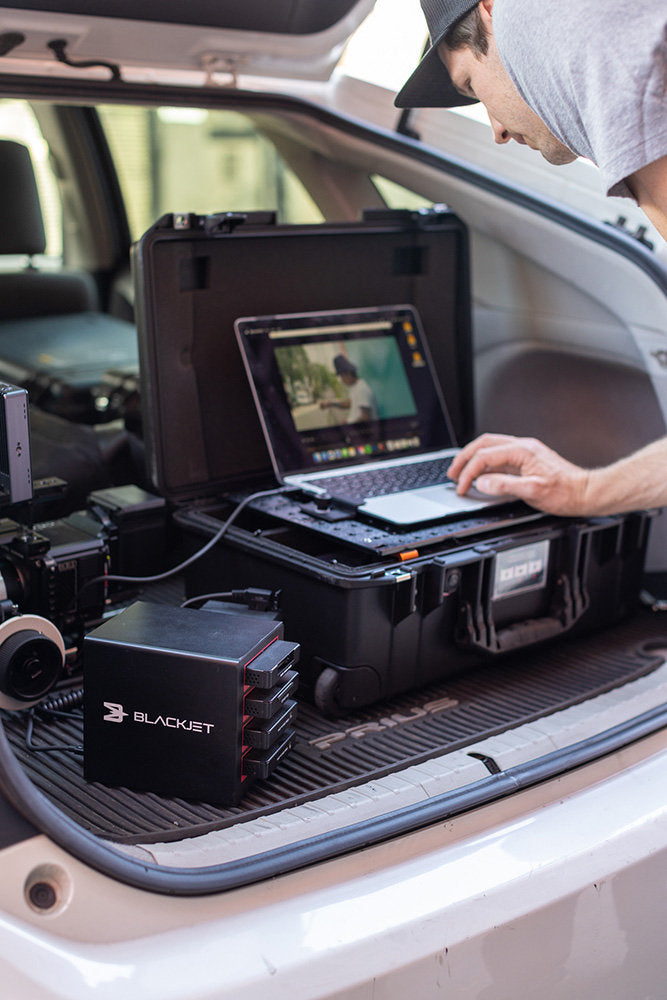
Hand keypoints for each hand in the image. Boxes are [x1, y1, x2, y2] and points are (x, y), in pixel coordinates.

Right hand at [448, 433, 589, 515]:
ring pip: (490, 446)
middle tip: (452, 474)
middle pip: (483, 444)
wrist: (585, 492)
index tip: (462, 486)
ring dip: (473, 457)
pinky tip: (482, 472)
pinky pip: (499, 454)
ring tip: (462, 471)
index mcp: (522, 451)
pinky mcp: (527, 459)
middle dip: (464, 458)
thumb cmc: (565, 492)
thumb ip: (504, 485)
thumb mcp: (533, 491)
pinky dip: (485, 461)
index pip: (485, 456)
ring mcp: (525, 451)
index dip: (469, 472)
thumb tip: (482, 482)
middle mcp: (522, 446)